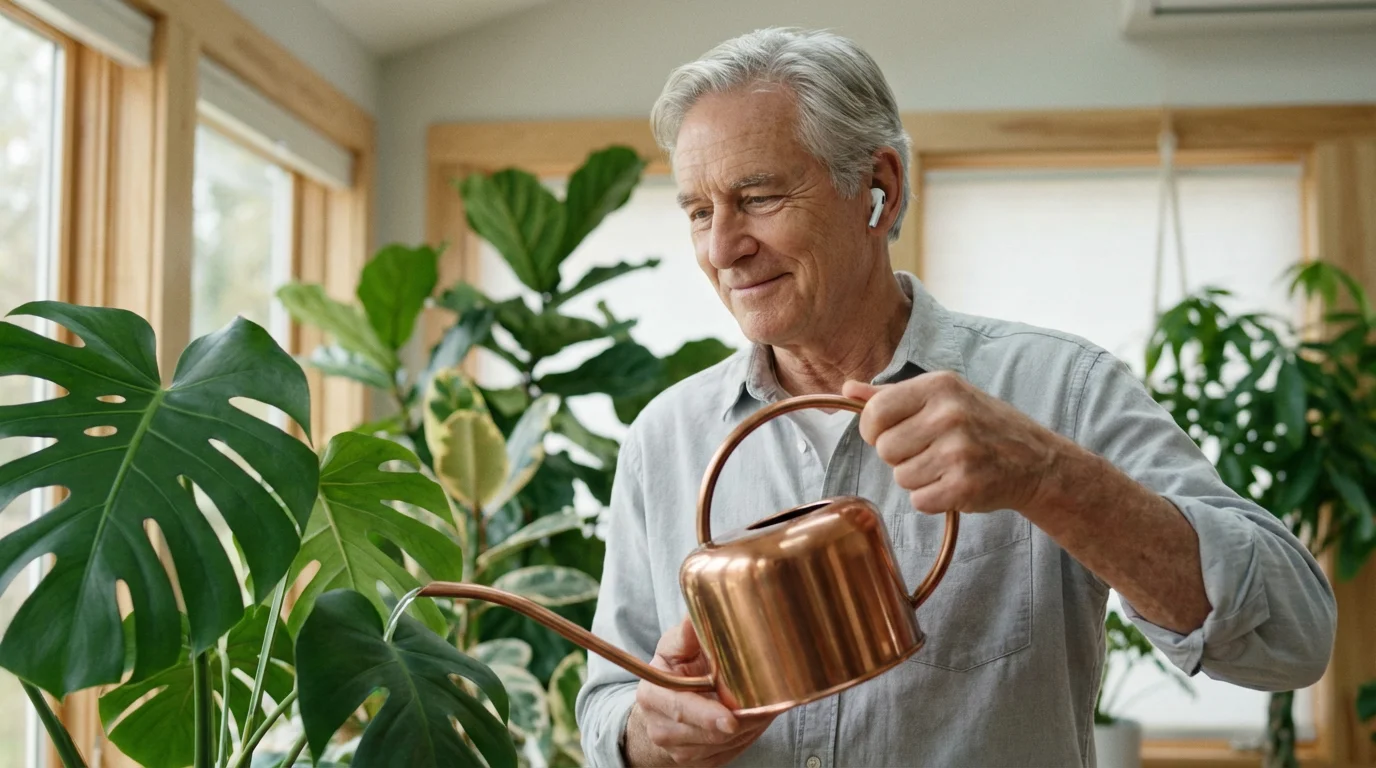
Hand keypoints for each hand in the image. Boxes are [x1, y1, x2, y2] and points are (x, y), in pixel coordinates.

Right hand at [623, 618, 774, 765]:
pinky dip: (746, 739)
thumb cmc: (673, 670)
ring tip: (765, 707)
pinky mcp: (695, 763)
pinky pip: (727, 754)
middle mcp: (660, 728)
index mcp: (653, 695)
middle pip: (707, 733)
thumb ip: (686, 633)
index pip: (682, 709)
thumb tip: (696, 612)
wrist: (662, 706)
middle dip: (741, 722)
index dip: (707, 716)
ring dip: (748, 730)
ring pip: (722, 746)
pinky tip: (754, 720)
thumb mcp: (674, 647)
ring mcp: (677, 750)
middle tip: (768, 708)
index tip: (731, 719)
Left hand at [843, 372, 1066, 514]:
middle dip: (900, 456)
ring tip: (947, 466)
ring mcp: (959, 451)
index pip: (874, 413)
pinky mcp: (965, 485)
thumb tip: (847, 388)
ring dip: (918, 479)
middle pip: (884, 449)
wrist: (1036, 461)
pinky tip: (955, 484)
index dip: (874, 430)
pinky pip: (919, 501)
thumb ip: (892, 395)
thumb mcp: (943, 398)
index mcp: (938, 386)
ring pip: (901, 477)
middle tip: (931, 451)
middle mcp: (949, 414)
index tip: (891, 434)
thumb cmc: (982, 425)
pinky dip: (933, 499)